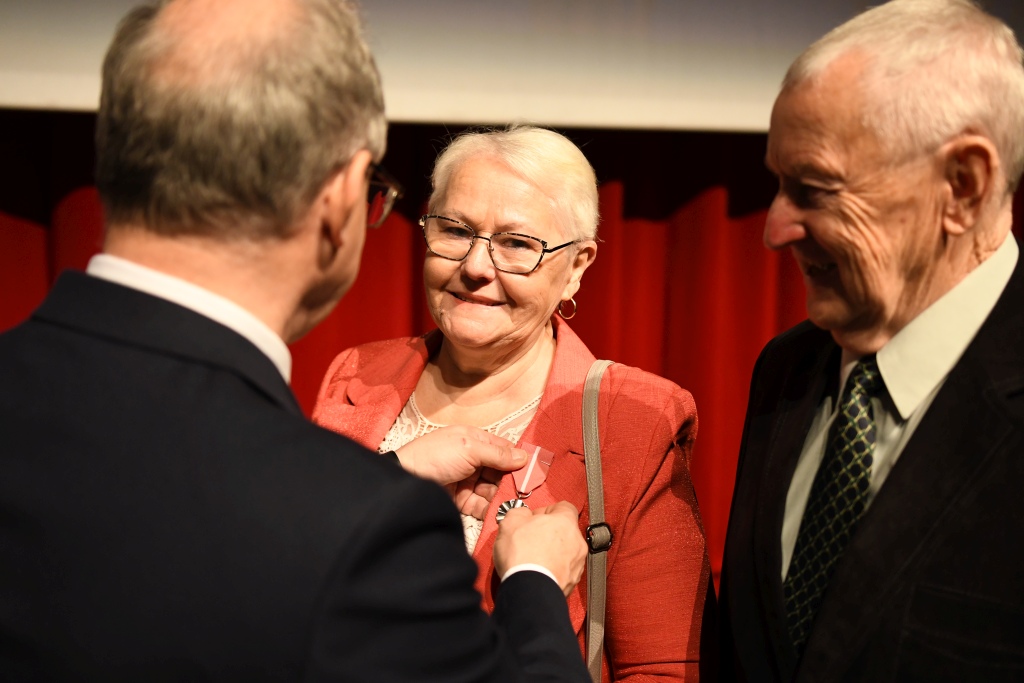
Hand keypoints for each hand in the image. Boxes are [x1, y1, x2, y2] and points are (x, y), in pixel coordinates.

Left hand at [394, 425, 526, 517]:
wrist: (406, 478)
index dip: (518, 460)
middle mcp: (472, 460)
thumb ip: (497, 454)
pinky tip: (497, 513)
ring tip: (511, 506)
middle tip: (523, 493)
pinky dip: (489, 509)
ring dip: (501, 497)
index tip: (533, 472)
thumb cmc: (436, 456)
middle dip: (510, 482)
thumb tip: (524, 456)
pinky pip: (480, 505)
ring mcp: (466, 480)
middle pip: (500, 472)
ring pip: (492, 490)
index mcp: (474, 441)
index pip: (503, 449)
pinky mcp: (460, 500)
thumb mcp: (469, 448)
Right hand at [493, 501, 586, 596]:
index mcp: (565, 522)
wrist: (529, 590)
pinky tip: (537, 571)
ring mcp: (576, 564)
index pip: (564, 506)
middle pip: (565, 530)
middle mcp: (576, 542)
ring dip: (551, 552)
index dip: (546, 510)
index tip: (534, 517)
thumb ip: (520, 512)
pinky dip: (552, 569)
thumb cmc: (522, 557)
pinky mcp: (572, 582)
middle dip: (548, 533)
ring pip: (565, 552)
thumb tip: (523, 515)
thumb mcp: (511, 521)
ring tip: (532, 558)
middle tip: (530, 538)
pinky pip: (563, 570)